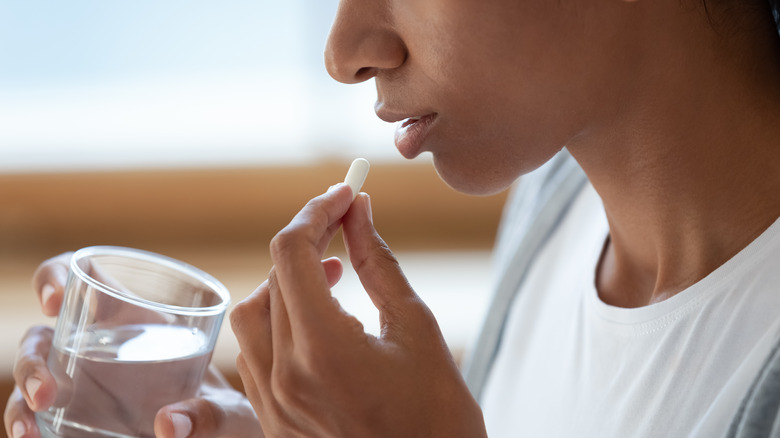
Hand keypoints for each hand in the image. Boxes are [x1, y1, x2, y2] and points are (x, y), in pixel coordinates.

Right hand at [4, 253, 263, 437]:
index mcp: (134, 317)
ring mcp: (81, 382)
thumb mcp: (227, 412)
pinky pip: (38, 417)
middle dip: (33, 359)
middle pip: (43, 336)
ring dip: (22, 398)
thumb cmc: (225, 414)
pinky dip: (27, 425)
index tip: (55, 300)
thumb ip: (209, 415)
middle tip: (47, 391)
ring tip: (30, 430)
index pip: (83, 276)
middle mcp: (98, 345)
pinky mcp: (75, 417)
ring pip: (33, 376)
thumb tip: (169, 426)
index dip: (56, 276)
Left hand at [230, 184, 486, 436]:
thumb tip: (358, 209)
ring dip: (285, 281)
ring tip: (331, 272)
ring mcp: (274, 404)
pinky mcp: (275, 421)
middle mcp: (285, 378)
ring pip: (252, 316)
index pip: (292, 253)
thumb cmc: (440, 416)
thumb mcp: (417, 327)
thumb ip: (377, 261)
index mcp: (323, 350)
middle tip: (344, 222)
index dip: (317, 212)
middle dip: (306, 240)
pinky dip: (279, 321)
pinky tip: (318, 318)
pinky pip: (255, 354)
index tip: (345, 193)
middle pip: (271, 279)